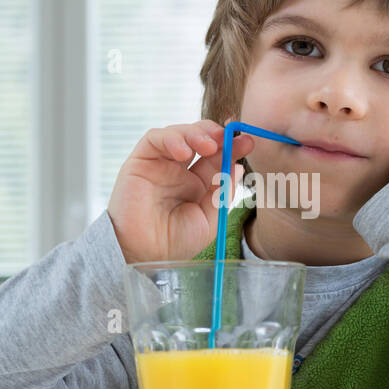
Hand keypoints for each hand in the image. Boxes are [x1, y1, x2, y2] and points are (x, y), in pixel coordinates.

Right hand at [107, 120, 255, 263]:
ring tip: (209, 145)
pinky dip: (171, 139)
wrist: (145, 255)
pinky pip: (154, 139)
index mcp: (197, 183)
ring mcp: (159, 164)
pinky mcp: (140, 161)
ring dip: (196, 133)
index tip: (248, 141)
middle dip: (216, 133)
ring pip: (179, 133)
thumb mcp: (209, 218)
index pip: (216, 156)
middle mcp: (179, 169)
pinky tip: (184, 153)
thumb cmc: (175, 242)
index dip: (232, 145)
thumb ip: (222, 192)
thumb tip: (237, 166)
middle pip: (199, 138)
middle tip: (230, 136)